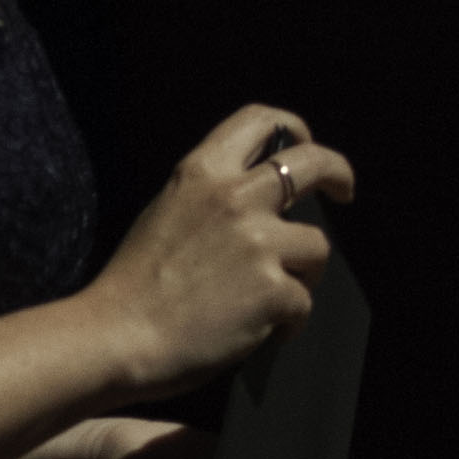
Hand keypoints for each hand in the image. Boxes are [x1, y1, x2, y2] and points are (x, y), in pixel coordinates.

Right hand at [84, 104, 353, 401]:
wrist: (115, 337)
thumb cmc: (133, 287)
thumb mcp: (166, 212)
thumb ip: (210, 197)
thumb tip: (255, 202)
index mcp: (203, 173)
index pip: (260, 120)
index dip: (293, 128)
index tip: (305, 144)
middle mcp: (236, 198)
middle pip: (314, 163)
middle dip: (338, 174)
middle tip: (343, 192)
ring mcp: (259, 243)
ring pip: (317, 247)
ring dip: (303, 274)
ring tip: (271, 300)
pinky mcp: (273, 290)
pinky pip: (304, 302)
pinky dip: (288, 321)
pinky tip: (261, 332)